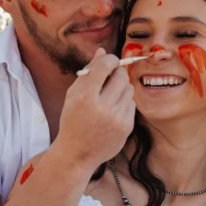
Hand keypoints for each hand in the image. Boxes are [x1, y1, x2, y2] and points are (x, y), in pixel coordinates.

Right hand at [55, 48, 135, 169]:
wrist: (77, 153)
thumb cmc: (72, 120)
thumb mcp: (73, 95)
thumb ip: (88, 72)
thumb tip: (102, 51)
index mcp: (84, 96)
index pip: (105, 66)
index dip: (110, 59)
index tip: (109, 61)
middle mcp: (101, 107)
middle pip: (121, 76)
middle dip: (117, 72)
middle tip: (111, 77)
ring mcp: (116, 118)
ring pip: (129, 89)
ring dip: (121, 88)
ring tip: (110, 97)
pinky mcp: (127, 127)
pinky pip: (132, 104)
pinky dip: (124, 103)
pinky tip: (113, 111)